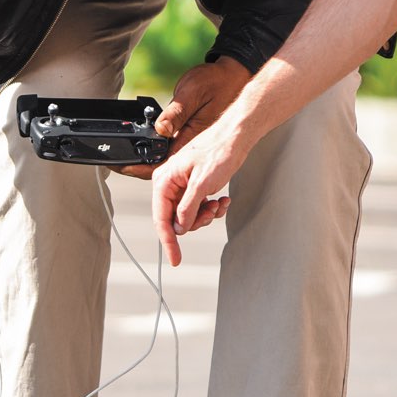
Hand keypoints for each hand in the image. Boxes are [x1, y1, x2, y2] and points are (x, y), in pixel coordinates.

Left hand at [113, 57, 247, 183]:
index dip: (140, 168)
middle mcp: (192, 145)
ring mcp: (192, 142)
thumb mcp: (192, 93)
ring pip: (166, 160)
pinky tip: (142, 148)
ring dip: (145, 162)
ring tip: (123, 161)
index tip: (121, 166)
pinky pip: (172, 150)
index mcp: (192, 138)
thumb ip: (176, 113)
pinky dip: (155, 152)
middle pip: (162, 167)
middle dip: (137, 168)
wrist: (233, 77)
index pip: (164, 162)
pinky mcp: (191, 136)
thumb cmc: (215, 82)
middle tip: (115, 164)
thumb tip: (160, 129)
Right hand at [152, 119, 247, 265]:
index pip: (161, 218)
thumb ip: (187, 208)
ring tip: (218, 204)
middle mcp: (169, 183)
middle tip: (210, 214)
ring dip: (205, 215)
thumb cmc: (218, 152)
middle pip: (174, 218)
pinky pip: (197, 206)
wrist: (235, 138)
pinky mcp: (193, 186)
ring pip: (187, 215)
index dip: (168, 241)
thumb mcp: (202, 184)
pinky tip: (222, 200)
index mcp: (164, 180)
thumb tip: (179, 227)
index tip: (175, 258)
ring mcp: (181, 185)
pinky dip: (211, 208)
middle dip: (194, 221)